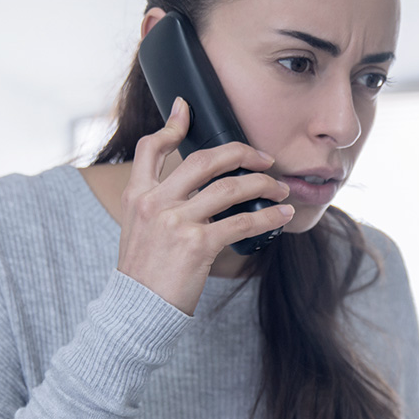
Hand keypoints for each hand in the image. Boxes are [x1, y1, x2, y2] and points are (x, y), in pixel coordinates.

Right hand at [117, 97, 293, 313]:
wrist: (136, 311)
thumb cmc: (145, 274)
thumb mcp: (138, 231)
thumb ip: (160, 206)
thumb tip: (197, 192)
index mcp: (137, 196)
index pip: (149, 148)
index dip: (170, 125)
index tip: (186, 107)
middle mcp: (154, 203)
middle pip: (204, 161)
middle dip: (241, 153)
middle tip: (265, 158)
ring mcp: (176, 222)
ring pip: (230, 188)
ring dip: (263, 184)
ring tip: (280, 189)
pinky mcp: (197, 245)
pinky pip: (242, 222)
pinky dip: (268, 217)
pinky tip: (281, 216)